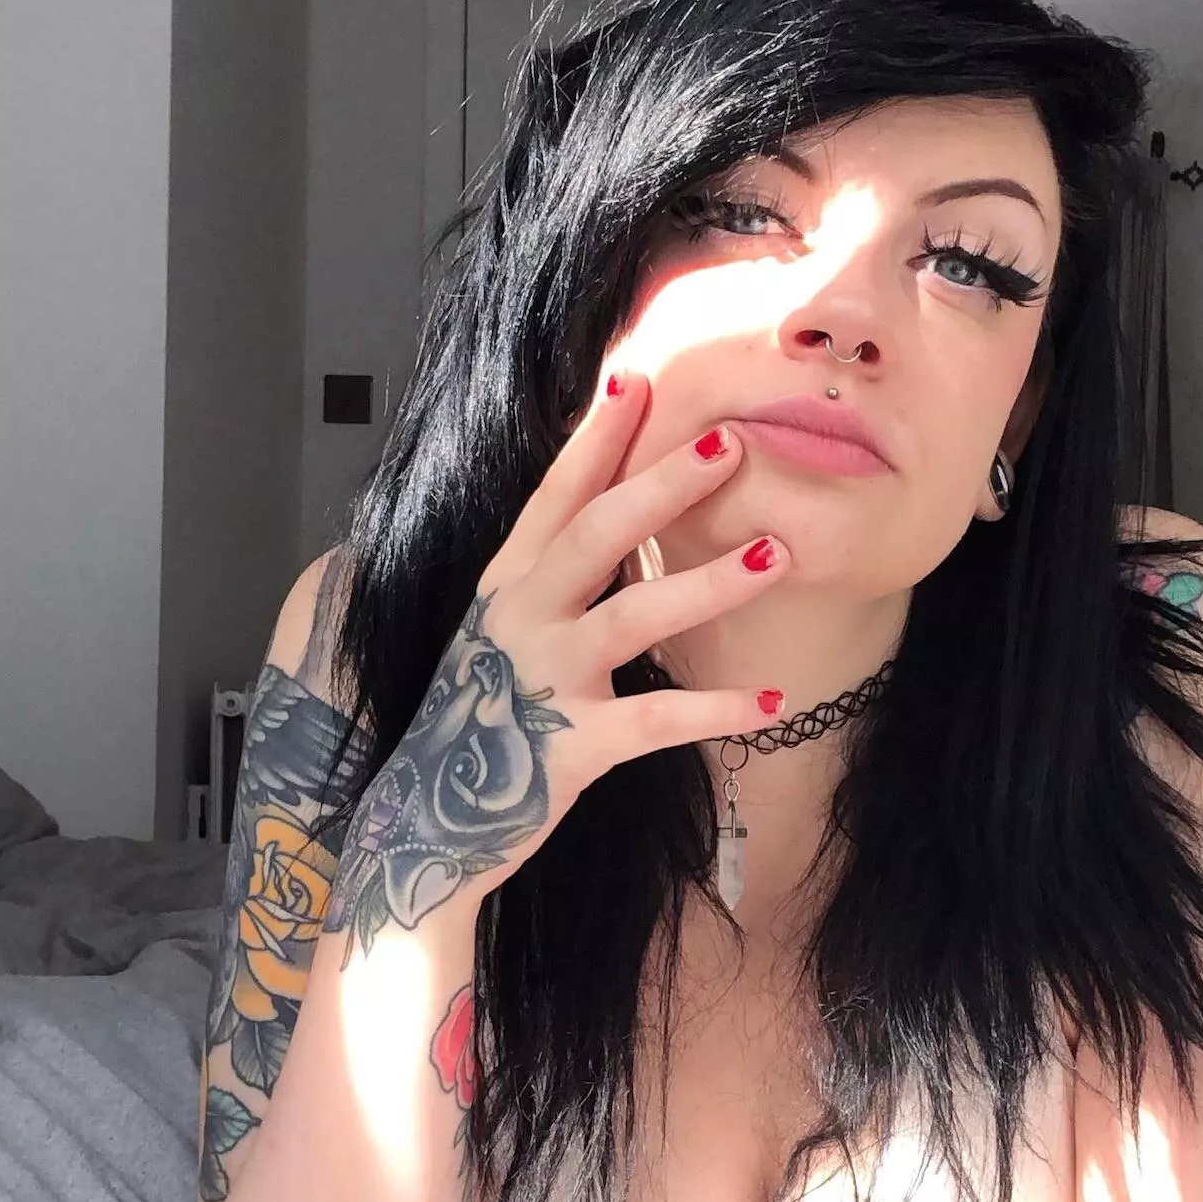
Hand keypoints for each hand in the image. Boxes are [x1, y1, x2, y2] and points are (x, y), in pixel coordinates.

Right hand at [323, 369, 791, 956]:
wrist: (426, 824)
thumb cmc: (479, 723)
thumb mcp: (503, 635)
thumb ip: (549, 579)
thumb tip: (609, 518)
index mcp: (505, 584)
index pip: (556, 494)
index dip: (597, 437)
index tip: (640, 378)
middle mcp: (519, 619)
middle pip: (597, 534)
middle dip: (664, 485)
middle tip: (731, 443)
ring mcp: (543, 680)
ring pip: (635, 616)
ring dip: (709, 582)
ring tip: (777, 553)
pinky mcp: (571, 747)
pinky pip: (657, 720)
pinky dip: (718, 710)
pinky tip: (775, 700)